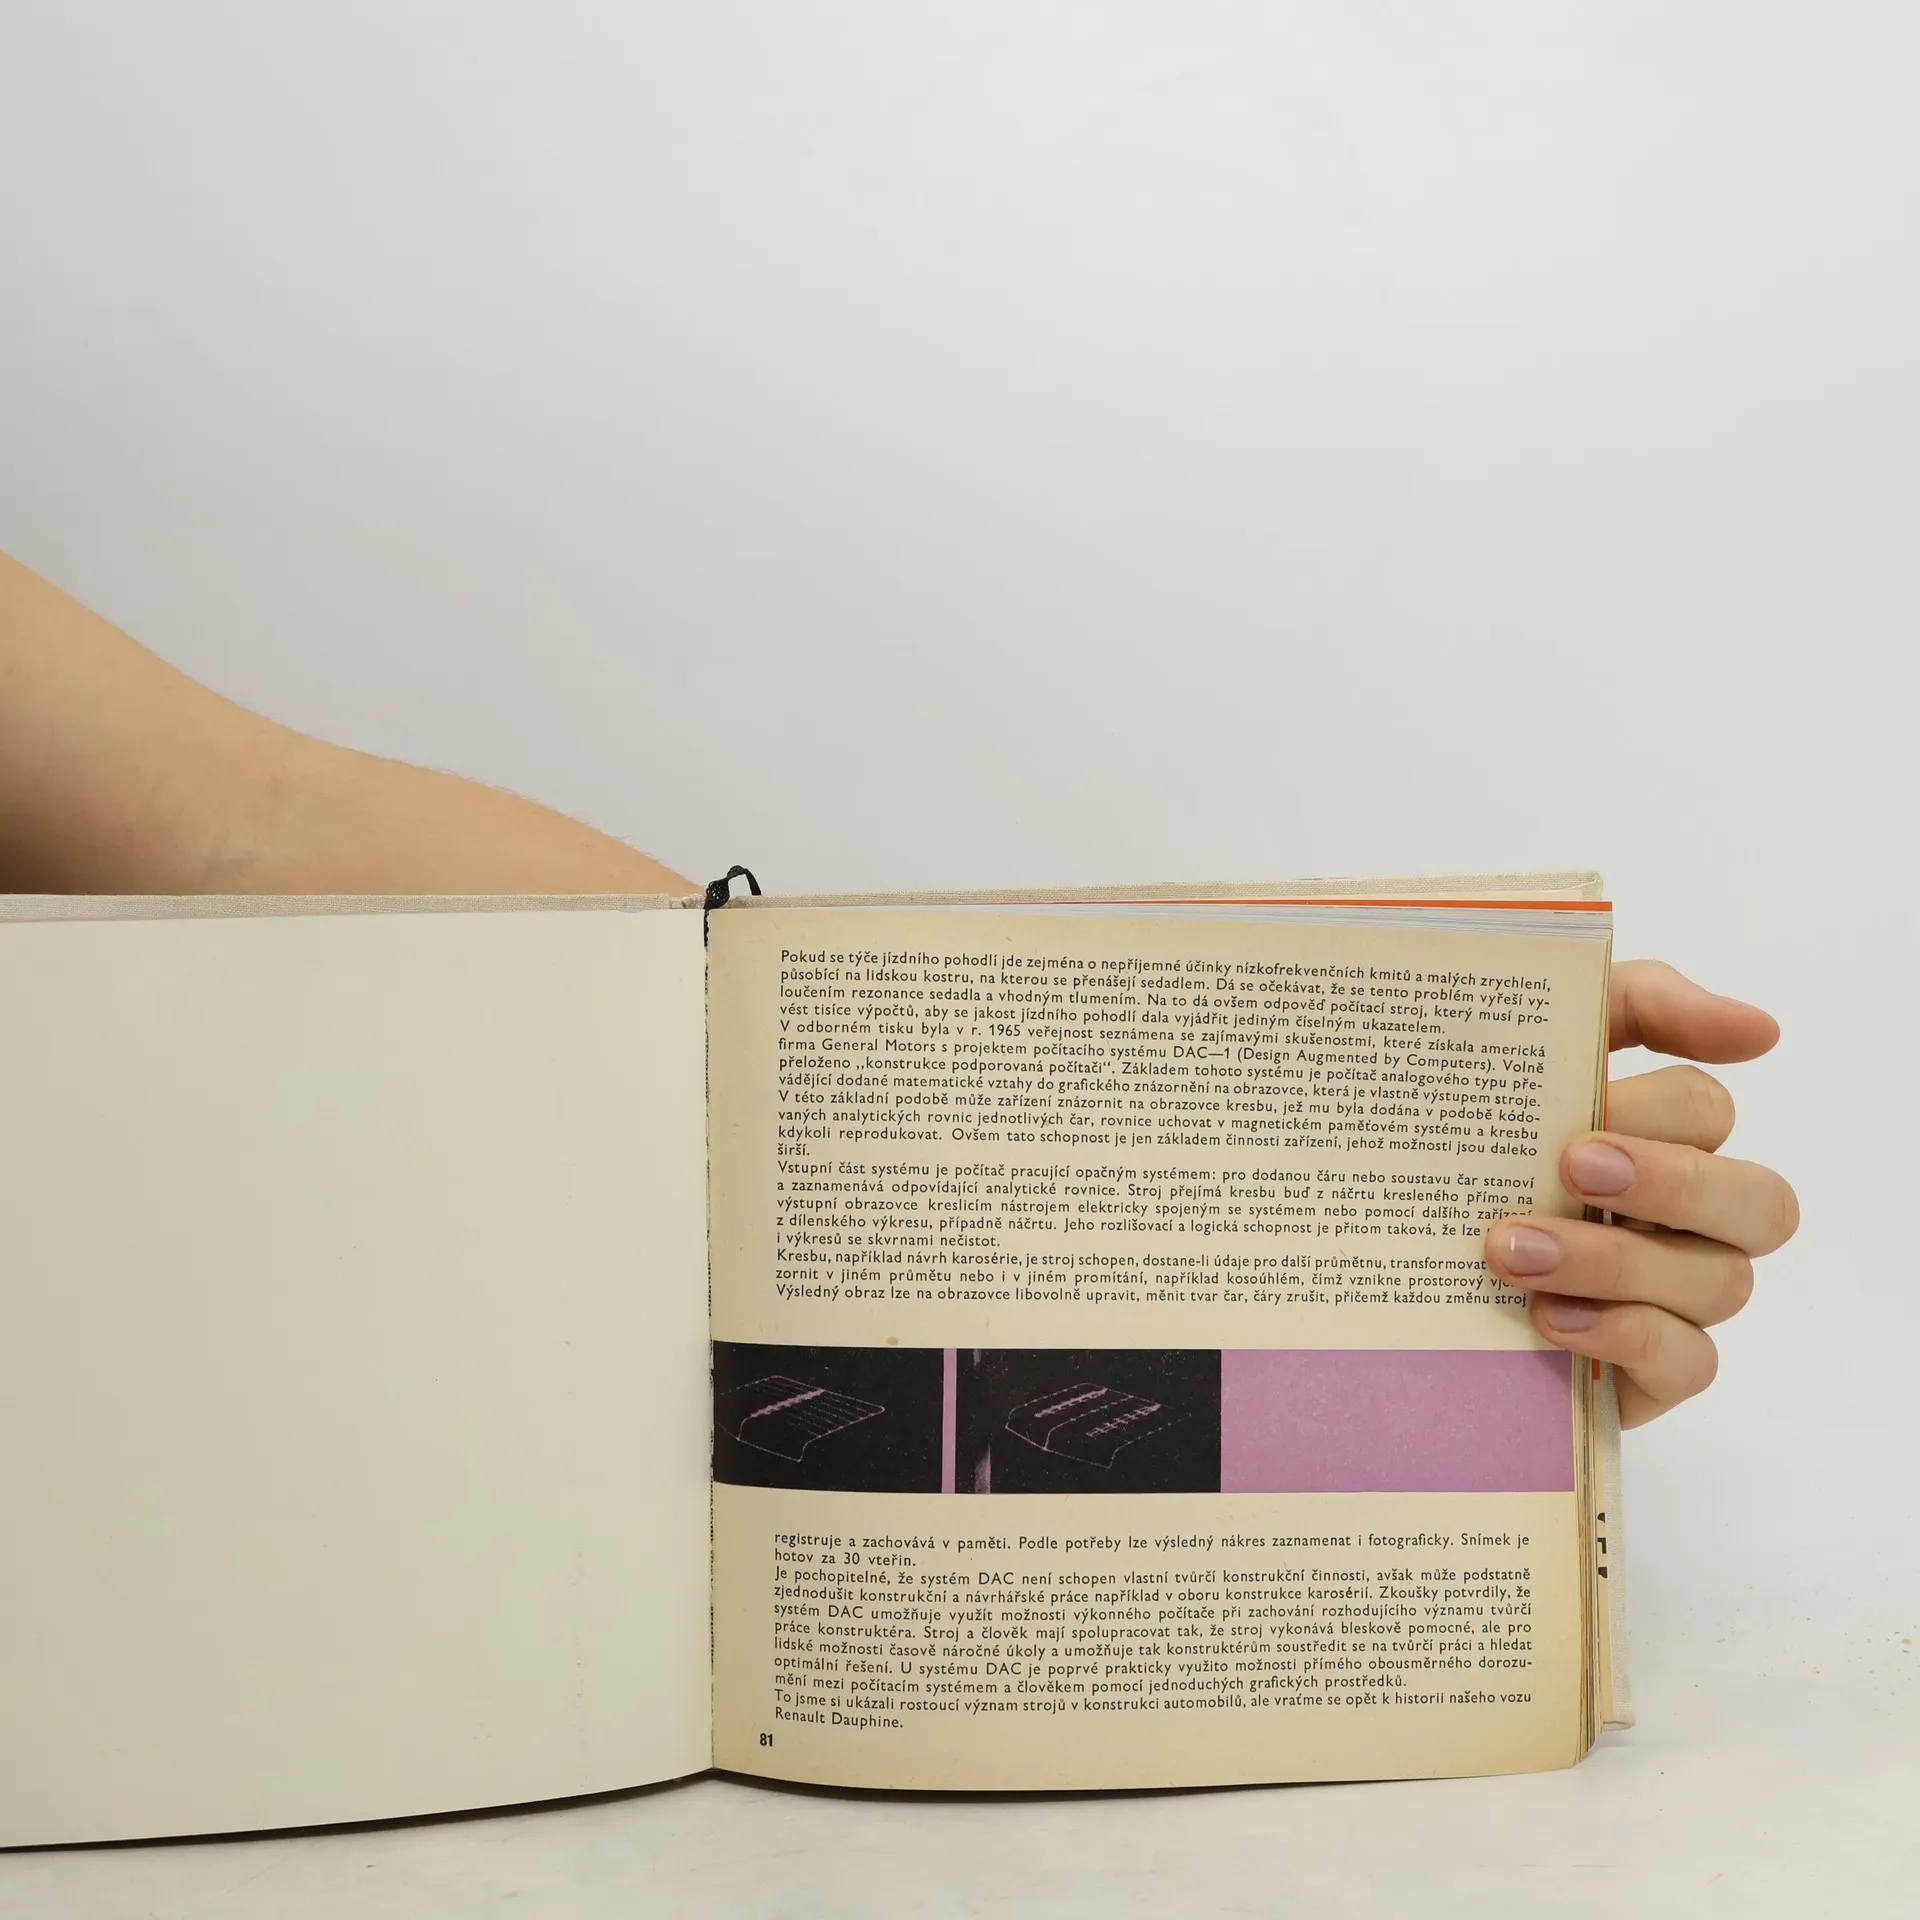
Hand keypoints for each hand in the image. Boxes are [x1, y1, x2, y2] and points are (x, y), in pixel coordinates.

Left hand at [1484, 960, 1798, 1427]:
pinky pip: (1688, 1363)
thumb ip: (1638, 1004)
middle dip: (1672, 1183)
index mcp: (1664, 1135)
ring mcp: (1679, 1297)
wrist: (1393, 1249)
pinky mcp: (1652, 1370)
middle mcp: (1691, 1218)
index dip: (1660, 1109)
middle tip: (1572, 1167)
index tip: (1591, 1106)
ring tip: (1511, 1248)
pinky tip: (1548, 1317)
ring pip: (1720, 1283)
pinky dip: (1622, 1336)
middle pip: (1758, 1202)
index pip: (1707, 1111)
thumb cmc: (1472, 1136)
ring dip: (1614, 1261)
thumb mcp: (1527, 1043)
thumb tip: (1760, 1030)